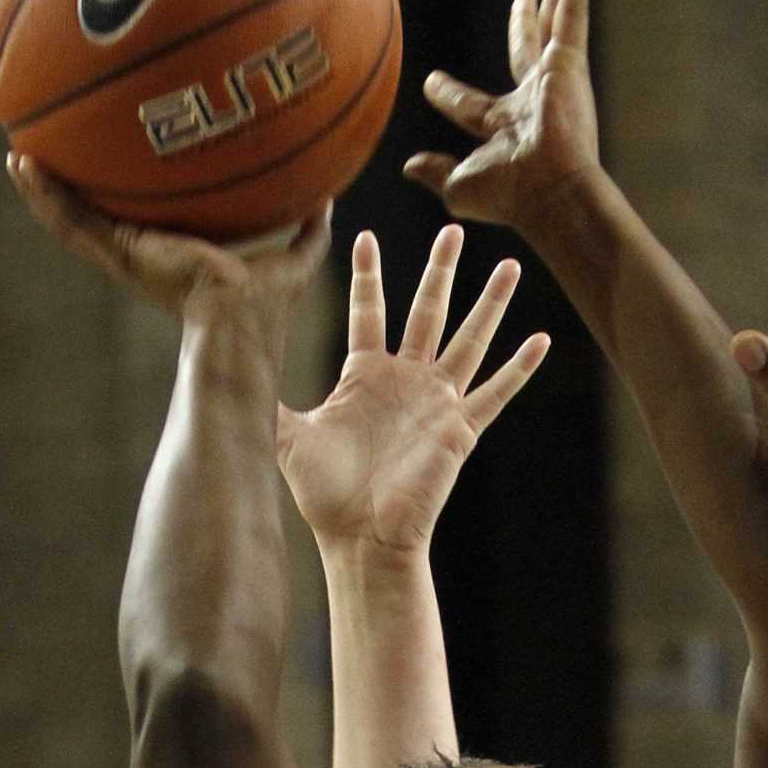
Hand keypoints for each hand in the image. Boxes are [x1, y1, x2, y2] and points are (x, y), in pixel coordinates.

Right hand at [7, 155, 331, 341]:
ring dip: (45, 192)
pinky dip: (47, 198)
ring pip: (76, 223)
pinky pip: (73, 223)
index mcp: (181, 257)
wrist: (240, 321)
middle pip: (103, 220)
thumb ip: (309, 227)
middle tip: (48, 159)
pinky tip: (22, 166)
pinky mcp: (119, 256)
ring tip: (17, 158)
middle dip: (77, 192)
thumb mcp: (295, 256)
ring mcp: (129, 259)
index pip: (148, 225)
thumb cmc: (269, 306)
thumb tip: (330, 195)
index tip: (114, 169)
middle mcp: (148, 258)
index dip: (130, 201)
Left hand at [277, 227, 548, 554]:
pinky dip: (519, 369)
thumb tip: (226, 372)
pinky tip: (542, 340)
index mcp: (366, 376)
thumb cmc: (325, 496)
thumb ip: (268, 399)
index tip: (365, 236)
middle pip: (429, 311)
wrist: (361, 539)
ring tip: (512, 266)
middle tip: (454, 228)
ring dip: (490, 304)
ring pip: (470, 340)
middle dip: (441, 270)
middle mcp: (406, 381)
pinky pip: (495, 394)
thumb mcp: (288, 437)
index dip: (369, 276)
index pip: (370, 312)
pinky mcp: (460, 430)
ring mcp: (437, 404)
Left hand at [403, 0, 600, 234]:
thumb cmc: (509, 196)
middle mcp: (534, 97)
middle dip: (526, 23)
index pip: (472, 106)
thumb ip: (436, 171)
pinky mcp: (571, 62)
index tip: (431, 84)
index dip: (450, 94)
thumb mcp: (459, 185)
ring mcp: (556, 76)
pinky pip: (574, 8)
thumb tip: (408, 166)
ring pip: (557, 12)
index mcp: (504, 127)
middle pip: (528, 46)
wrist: (548, 193)